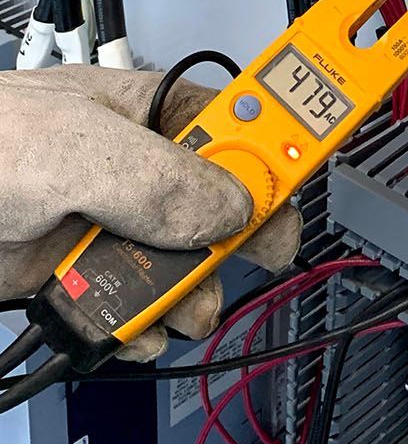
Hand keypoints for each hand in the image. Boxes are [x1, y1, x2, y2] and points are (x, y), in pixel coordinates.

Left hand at [0, 65, 300, 360]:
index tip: (299, 185)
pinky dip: (142, 331)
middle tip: (228, 253)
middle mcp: (145, 169)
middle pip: (233, 207)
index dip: (284, 149)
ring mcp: (117, 226)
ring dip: (188, 296)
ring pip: (193, 268)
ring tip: (160, 300)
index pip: (247, 121)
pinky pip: (145, 313)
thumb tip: (227, 211)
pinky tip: (125, 324)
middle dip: (240, 240)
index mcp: (155, 112)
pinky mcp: (87, 277)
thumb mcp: (73, 148)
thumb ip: (155, 177)